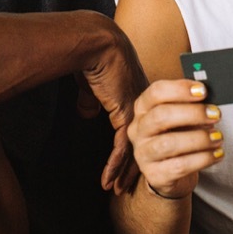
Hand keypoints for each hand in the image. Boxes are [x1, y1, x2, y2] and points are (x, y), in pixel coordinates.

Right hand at [80, 20, 150, 194]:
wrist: (100, 43)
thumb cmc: (97, 56)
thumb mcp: (94, 82)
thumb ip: (93, 99)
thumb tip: (87, 111)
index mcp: (137, 97)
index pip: (145, 127)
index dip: (141, 144)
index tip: (136, 160)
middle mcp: (140, 107)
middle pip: (144, 141)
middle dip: (136, 164)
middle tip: (132, 185)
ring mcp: (134, 112)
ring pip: (135, 148)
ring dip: (128, 170)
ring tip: (122, 190)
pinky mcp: (124, 115)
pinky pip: (121, 147)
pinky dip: (115, 165)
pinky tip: (110, 181)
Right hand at [127, 79, 224, 199]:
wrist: (169, 172)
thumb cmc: (177, 136)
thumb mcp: (180, 118)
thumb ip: (190, 106)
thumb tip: (210, 100)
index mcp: (143, 108)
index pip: (156, 92)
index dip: (180, 89)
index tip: (203, 91)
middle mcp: (138, 130)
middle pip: (161, 116)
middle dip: (193, 113)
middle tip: (215, 114)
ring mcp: (143, 154)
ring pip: (169, 143)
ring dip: (199, 139)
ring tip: (218, 137)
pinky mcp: (154, 175)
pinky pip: (179, 166)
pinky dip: (202, 159)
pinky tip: (216, 154)